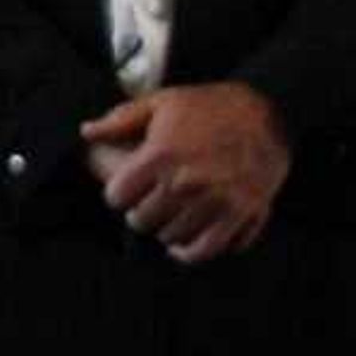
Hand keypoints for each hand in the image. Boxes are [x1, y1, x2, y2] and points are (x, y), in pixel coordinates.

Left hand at [83, 83, 290, 261]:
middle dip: (138, 214)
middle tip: (145, 206)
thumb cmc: (209, 105)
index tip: (124, 191)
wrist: (268, 111)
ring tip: (166, 219)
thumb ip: (120, 120)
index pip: (117, 197)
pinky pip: (208, 249)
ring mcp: (215, 202)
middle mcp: (186, 183)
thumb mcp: (161, 102)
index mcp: (161, 156)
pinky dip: (191, 253)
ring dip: (164, 231)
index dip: (117, 194)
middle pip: (142, 220)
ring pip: (171, 237)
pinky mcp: (242, 214)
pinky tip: (182, 246)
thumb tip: (87, 131)